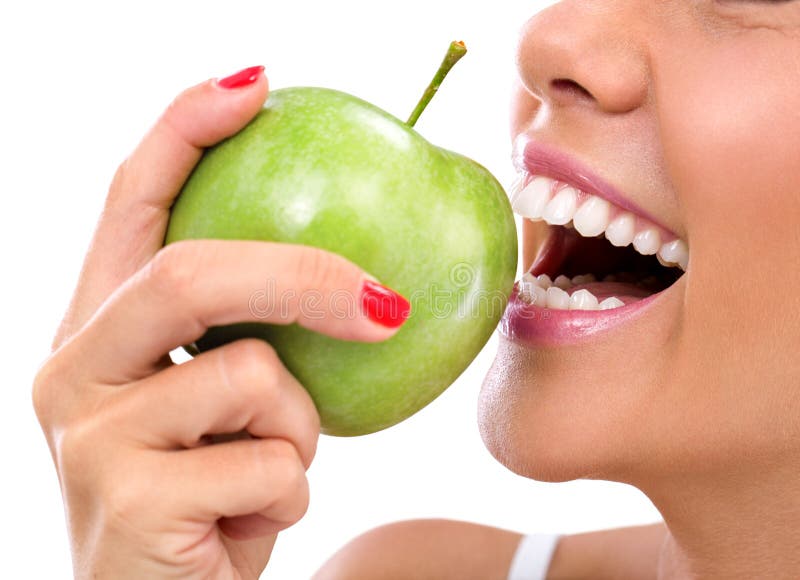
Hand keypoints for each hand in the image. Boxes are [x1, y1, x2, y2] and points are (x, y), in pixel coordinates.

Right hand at [33, 67, 405, 578]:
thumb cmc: (210, 496)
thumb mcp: (226, 405)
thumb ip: (256, 336)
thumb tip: (367, 281)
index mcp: (98, 328)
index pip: (130, 201)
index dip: (186, 130)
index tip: (257, 86)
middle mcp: (73, 366)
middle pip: (190, 270)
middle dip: (302, 275)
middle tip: (380, 305)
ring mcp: (90, 433)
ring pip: (249, 375)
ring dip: (298, 429)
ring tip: (270, 470)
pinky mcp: (128, 499)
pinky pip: (270, 462)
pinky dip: (291, 491)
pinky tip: (249, 521)